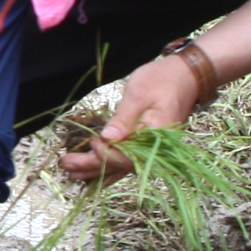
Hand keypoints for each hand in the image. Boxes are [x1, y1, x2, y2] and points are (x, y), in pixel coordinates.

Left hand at [60, 54, 201, 183]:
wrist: (186, 76)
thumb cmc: (161, 80)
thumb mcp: (139, 94)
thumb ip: (124, 119)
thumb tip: (108, 139)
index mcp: (155, 137)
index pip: (125, 156)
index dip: (104, 154)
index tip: (90, 143)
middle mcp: (155, 149)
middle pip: (120, 165)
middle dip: (92, 166)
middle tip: (65, 164)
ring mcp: (152, 149)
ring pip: (122, 166)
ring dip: (97, 171)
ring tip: (72, 173)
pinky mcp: (147, 144)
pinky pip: (127, 161)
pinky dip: (109, 168)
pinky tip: (94, 175)